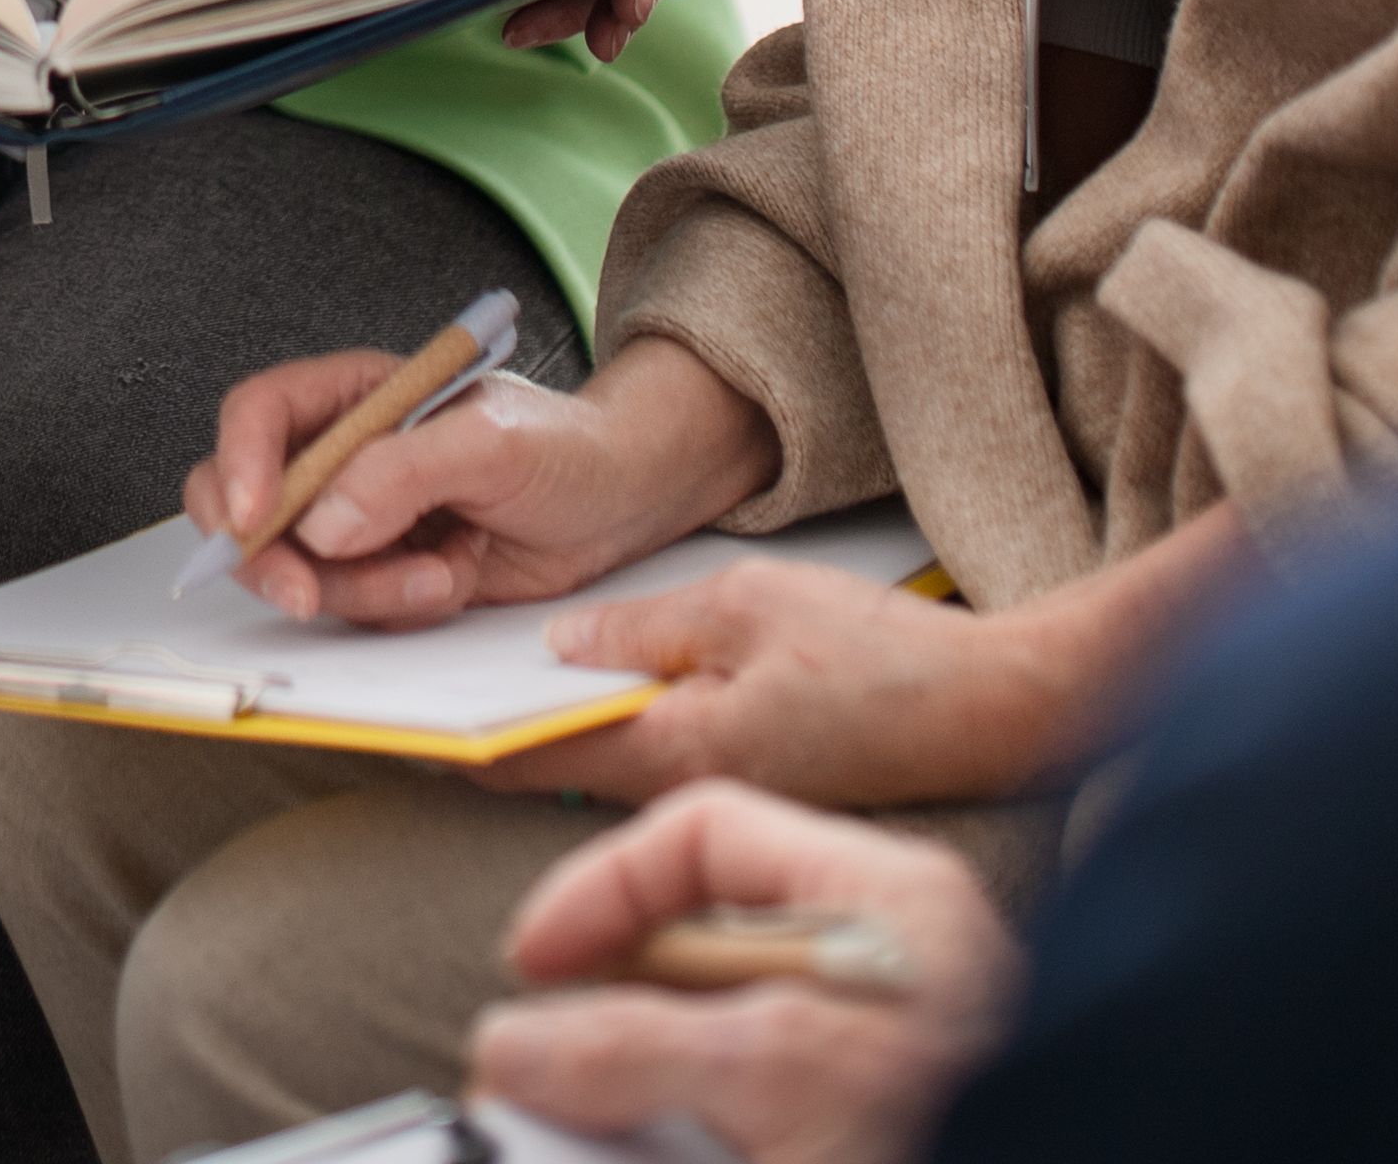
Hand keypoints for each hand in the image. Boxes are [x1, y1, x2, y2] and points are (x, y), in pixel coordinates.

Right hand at [186, 331, 780, 626]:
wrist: (625, 502)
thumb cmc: (568, 447)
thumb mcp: (492, 442)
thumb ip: (402, 472)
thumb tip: (321, 524)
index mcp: (356, 397)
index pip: (260, 415)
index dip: (238, 464)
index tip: (249, 520)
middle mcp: (345, 458)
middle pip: (247, 505)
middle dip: (267, 557)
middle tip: (305, 596)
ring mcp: (362, 522)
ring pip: (301, 570)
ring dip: (360, 590)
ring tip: (441, 577)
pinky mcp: (388, 575)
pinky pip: (353, 607)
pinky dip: (395, 608)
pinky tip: (454, 582)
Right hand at [465, 784, 1022, 1163]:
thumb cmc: (957, 1134)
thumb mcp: (779, 1076)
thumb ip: (634, 1048)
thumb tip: (517, 1046)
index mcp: (884, 899)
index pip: (706, 833)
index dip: (603, 888)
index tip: (536, 964)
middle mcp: (885, 959)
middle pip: (700, 944)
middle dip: (612, 1004)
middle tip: (549, 1067)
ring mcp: (882, 1049)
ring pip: (716, 1038)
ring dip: (644, 1086)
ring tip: (601, 1131)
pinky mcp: (865, 1118)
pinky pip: (751, 1106)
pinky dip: (693, 1130)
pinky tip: (668, 1151)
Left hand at [485, 562, 1045, 809]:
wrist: (999, 709)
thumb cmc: (887, 657)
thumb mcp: (747, 605)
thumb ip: (645, 626)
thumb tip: (564, 643)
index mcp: (676, 756)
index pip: (531, 756)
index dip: (459, 729)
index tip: (399, 705)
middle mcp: (690, 792)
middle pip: (561, 758)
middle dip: (500, 715)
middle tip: (435, 657)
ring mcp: (723, 791)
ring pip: (608, 752)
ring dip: (561, 711)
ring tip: (508, 647)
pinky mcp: (753, 776)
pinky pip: (661, 750)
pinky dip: (622, 711)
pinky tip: (610, 664)